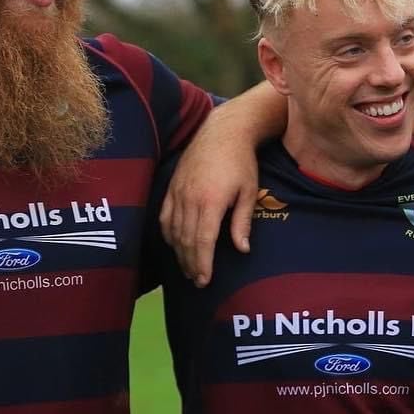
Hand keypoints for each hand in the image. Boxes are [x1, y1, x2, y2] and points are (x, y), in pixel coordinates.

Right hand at [160, 119, 258, 287]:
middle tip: (198, 281)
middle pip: (185, 240)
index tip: (204, 280)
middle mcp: (189, 199)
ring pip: (173, 231)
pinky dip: (168, 234)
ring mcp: (177, 192)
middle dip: (190, 264)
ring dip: (179, 253)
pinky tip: (175, 245)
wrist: (222, 132)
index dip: (202, 263)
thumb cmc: (241, 162)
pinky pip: (165, 217)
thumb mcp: (248, 192)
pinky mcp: (171, 187)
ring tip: (188, 269)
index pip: (202, 241)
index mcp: (210, 202)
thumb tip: (242, 250)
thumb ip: (242, 222)